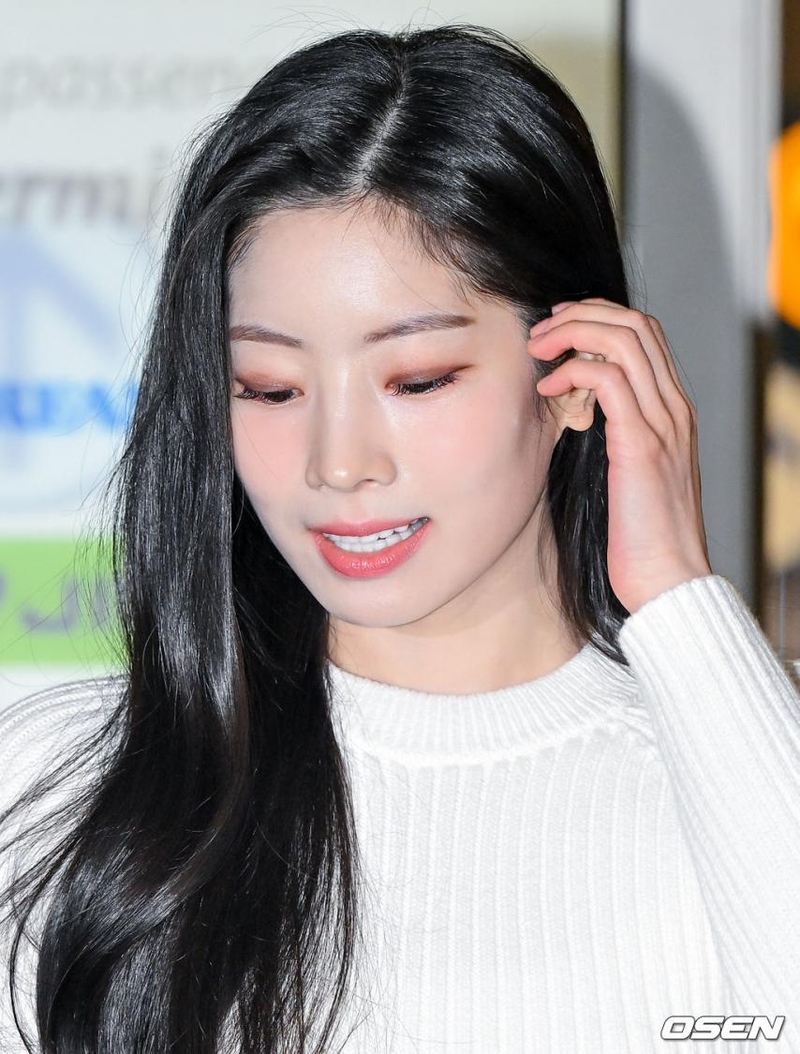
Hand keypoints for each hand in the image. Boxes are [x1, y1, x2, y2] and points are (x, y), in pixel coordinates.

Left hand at [528, 298, 711, 613]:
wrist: (668, 578)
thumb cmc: (641, 535)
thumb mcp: (630, 471)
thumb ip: (617, 432)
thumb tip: (576, 406)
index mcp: (673, 411)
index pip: (646, 333)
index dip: (599, 317)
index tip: (558, 328)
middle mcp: (674, 408)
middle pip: (636, 323)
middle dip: (581, 314)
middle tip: (541, 332)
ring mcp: (663, 423)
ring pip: (623, 340)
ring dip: (572, 334)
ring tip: (538, 350)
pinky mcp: (642, 445)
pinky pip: (609, 381)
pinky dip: (573, 372)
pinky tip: (547, 389)